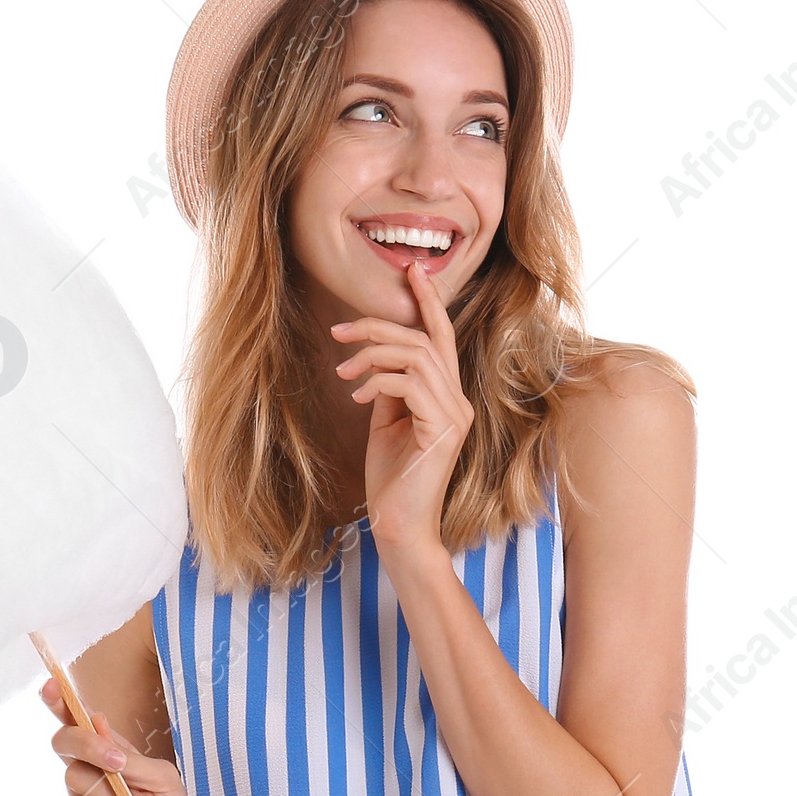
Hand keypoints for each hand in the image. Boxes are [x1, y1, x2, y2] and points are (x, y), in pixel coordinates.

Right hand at [40, 680, 204, 795]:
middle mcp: (91, 773)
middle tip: (117, 763)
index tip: (52, 684)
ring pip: (74, 778)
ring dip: (109, 793)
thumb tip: (98, 722)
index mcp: (111, 754)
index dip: (61, 702)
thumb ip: (129, 754)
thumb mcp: (162, 779)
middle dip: (87, 745)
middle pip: (65, 741)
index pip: (80, 722)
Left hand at [331, 259, 473, 549]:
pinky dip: (378, 382)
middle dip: (377, 327)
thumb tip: (374, 359)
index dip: (427, 301)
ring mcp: (455, 415)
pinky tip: (357, 396)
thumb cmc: (391, 480)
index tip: (410, 270)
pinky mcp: (443, 430)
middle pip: (424, 340)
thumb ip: (389, 389)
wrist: (399, 525)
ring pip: (416, 356)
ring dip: (372, 355)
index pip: (441, 337)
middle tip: (338, 332)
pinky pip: (409, 384)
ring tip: (343, 372)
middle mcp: (458, 401)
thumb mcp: (386, 423)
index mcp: (447, 396)